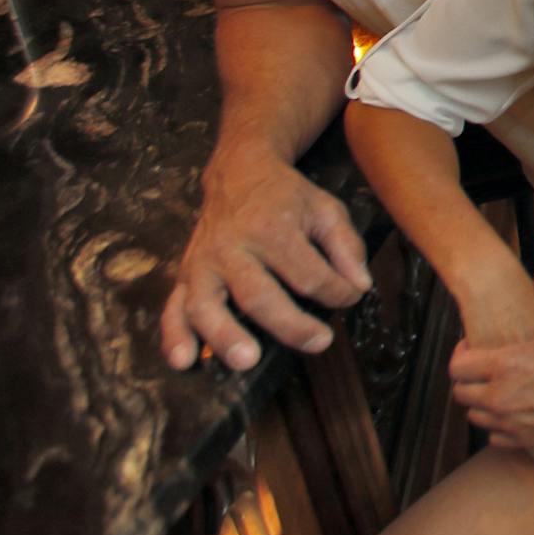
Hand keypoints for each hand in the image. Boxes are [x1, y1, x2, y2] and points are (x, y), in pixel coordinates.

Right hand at [161, 153, 370, 371]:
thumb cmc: (287, 197)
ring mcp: (203, 263)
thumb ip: (346, 245)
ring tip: (247, 361)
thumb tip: (360, 284)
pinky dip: (175, 336)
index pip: (309, 273)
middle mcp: (232, 247)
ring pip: (208, 305)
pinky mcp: (185, 275)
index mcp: (272, 228)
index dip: (337, 292)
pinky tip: (184, 361)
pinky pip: (173, 307)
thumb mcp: (325, 208)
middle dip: (291, 324)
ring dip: (225, 336)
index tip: (351, 297)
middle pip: (258, 295)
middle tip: (320, 343)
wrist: (238, 173)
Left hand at [449, 270, 533, 447]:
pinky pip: (493, 436)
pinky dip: (497, 426)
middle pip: (460, 393)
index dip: (460, 355)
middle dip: (467, 380)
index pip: (458, 366)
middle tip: (482, 372)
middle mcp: (501, 395)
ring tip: (495, 392)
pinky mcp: (523, 438)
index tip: (471, 349)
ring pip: (474, 416)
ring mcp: (510, 420)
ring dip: (480, 404)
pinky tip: (510, 414)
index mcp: (506, 365)